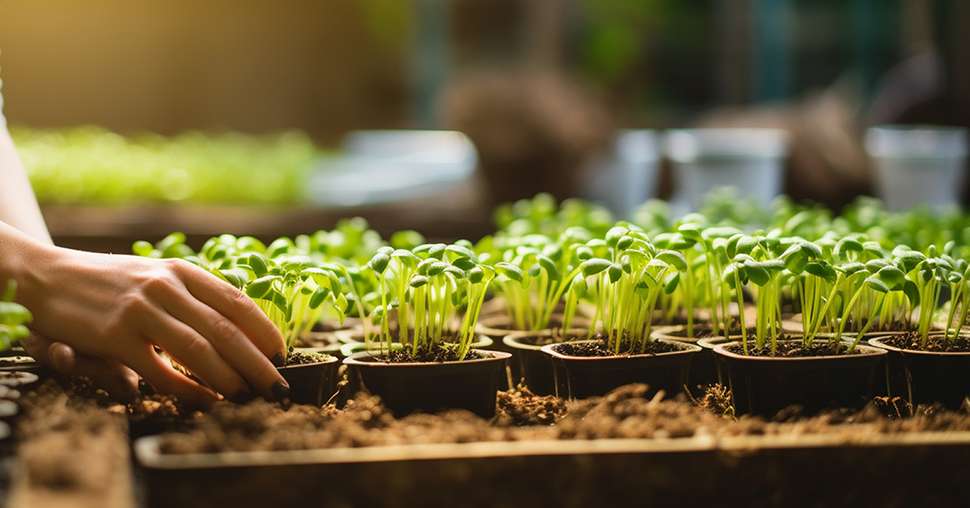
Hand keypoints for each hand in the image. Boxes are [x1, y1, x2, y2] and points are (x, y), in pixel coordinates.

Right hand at [17, 247, 288, 406]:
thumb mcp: (157, 275)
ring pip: (199, 350)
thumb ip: (192, 298)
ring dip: (230, 378)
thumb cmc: (111, 282)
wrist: (47, 277)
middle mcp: (167, 287)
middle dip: (258, 362)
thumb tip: (234, 332)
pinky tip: (205, 401)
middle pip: (226, 330)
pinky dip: (188, 389)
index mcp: (182, 271)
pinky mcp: (116, 336)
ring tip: (249, 396)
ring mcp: (142, 310)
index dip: (264, 330)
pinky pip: (161, 371)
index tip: (281, 354)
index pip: (236, 302)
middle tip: (278, 386)